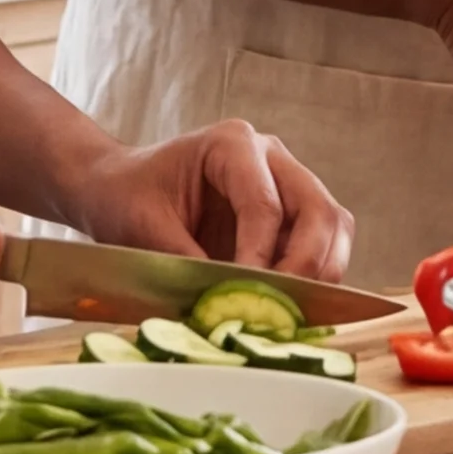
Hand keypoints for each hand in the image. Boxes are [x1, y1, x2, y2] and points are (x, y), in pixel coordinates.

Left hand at [59, 118, 357, 279]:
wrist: (120, 187)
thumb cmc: (127, 196)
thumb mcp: (143, 227)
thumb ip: (185, 261)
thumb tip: (224, 303)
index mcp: (232, 144)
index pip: (265, 204)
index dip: (261, 255)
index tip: (250, 293)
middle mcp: (270, 157)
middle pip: (318, 209)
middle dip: (307, 263)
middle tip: (284, 306)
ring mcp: (286, 183)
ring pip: (333, 225)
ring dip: (322, 270)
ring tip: (293, 309)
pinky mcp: (290, 214)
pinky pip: (323, 243)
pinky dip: (316, 276)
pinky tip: (291, 304)